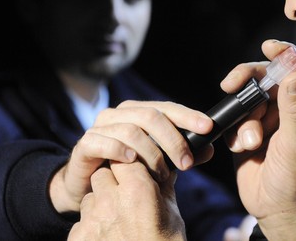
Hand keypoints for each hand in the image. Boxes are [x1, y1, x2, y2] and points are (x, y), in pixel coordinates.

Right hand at [50, 101, 214, 212]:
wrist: (87, 187)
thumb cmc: (126, 171)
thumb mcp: (160, 163)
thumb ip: (183, 154)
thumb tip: (210, 148)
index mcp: (137, 112)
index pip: (167, 108)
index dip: (188, 116)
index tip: (208, 128)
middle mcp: (118, 114)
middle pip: (151, 116)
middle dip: (173, 140)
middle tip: (187, 162)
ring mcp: (100, 127)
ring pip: (131, 130)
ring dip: (152, 153)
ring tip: (163, 173)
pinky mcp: (85, 144)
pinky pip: (104, 142)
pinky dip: (121, 151)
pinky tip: (133, 161)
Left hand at [67, 161, 186, 240]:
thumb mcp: (172, 215)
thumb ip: (163, 187)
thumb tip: (167, 168)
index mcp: (137, 191)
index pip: (123, 159)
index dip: (130, 165)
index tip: (136, 173)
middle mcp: (110, 201)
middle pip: (102, 175)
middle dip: (113, 182)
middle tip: (127, 198)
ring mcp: (92, 222)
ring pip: (90, 198)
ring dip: (101, 204)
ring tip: (118, 223)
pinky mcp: (79, 239)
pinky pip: (81, 223)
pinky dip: (92, 228)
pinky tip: (109, 239)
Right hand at [222, 40, 295, 239]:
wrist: (277, 211)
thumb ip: (295, 108)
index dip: (285, 54)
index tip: (268, 47)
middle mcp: (287, 110)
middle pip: (265, 78)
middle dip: (247, 80)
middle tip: (231, 84)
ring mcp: (266, 121)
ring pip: (246, 100)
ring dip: (244, 119)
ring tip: (251, 143)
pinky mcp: (247, 134)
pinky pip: (235, 120)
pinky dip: (235, 132)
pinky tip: (241, 150)